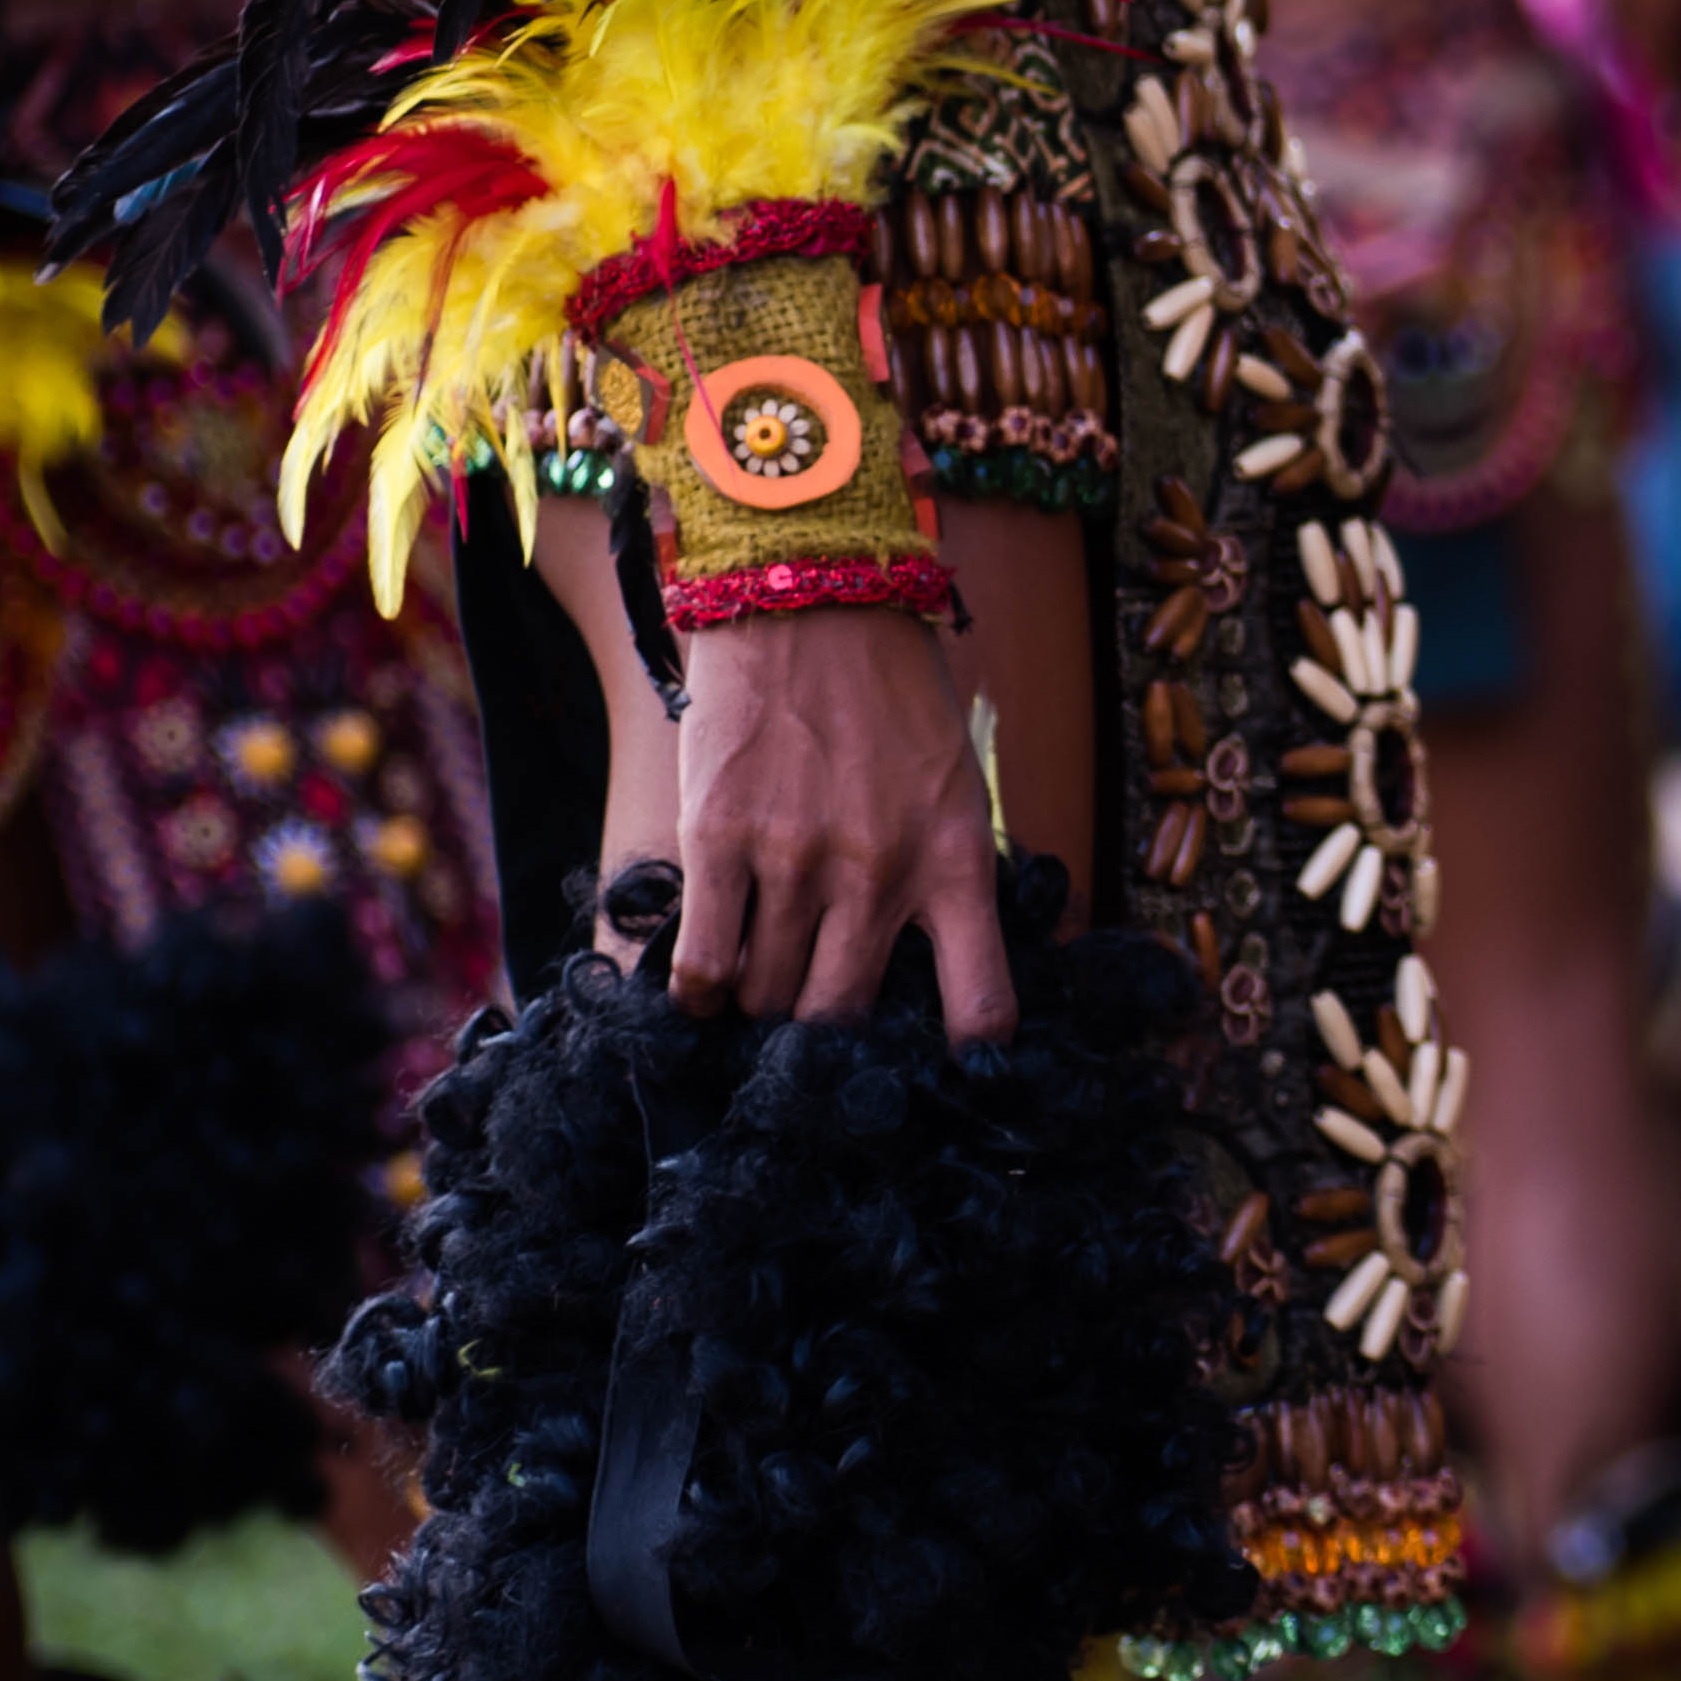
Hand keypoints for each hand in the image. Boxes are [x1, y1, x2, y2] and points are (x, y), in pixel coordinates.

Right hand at [665, 606, 1013, 1037]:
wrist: (811, 605)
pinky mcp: (720, 839)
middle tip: (807, 1024)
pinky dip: (699, 994)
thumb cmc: (891, 699)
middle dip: (822, 1035)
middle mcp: (882, 876)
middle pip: (842, 1016)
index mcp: (958, 865)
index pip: (982, 1008)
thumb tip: (930, 974)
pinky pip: (704, 963)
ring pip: (767, 996)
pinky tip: (703, 991)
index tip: (946, 1075)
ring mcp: (798, 861)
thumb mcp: (955, 789)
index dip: (965, 1060)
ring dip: (757, 1005)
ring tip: (755, 989)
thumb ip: (945, 877)